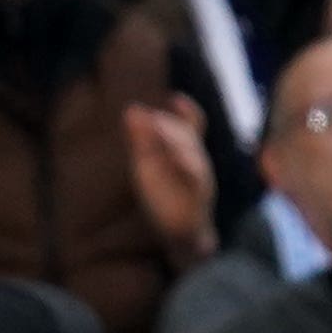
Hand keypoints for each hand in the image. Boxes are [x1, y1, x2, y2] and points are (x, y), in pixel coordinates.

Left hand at [123, 94, 216, 258]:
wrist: (181, 233)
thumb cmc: (165, 196)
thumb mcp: (149, 164)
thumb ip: (142, 138)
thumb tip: (132, 108)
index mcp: (185, 151)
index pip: (190, 126)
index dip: (187, 112)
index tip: (176, 99)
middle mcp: (195, 161)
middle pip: (187, 138)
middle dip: (170, 127)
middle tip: (151, 119)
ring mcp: (199, 179)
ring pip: (193, 155)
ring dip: (177, 141)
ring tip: (159, 127)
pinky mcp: (197, 197)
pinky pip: (195, 178)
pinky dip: (187, 166)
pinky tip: (177, 158)